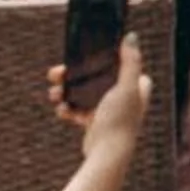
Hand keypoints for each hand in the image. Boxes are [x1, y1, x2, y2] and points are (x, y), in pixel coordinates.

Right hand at [48, 38, 150, 161]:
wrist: (107, 155)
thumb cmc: (120, 120)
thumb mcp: (126, 87)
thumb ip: (131, 62)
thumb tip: (131, 36)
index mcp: (136, 87)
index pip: (125, 65)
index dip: (112, 57)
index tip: (95, 52)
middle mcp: (124, 97)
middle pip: (97, 77)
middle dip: (76, 75)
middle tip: (57, 73)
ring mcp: (109, 110)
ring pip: (84, 93)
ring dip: (67, 92)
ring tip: (54, 94)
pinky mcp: (96, 123)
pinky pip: (79, 110)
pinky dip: (69, 109)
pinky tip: (61, 110)